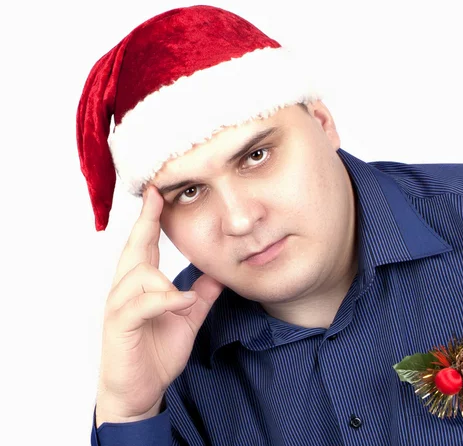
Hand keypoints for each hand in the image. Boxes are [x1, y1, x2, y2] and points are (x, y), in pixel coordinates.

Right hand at [95, 186, 223, 425]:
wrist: (139, 392)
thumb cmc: (157, 352)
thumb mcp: (188, 319)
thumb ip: (202, 295)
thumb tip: (220, 274)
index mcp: (142, 285)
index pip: (144, 245)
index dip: (150, 219)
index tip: (158, 193)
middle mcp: (126, 290)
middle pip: (134, 248)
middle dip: (145, 221)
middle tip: (155, 196)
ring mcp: (120, 307)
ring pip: (139, 274)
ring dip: (166, 282)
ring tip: (186, 300)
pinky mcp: (119, 325)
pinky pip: (142, 304)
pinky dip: (165, 300)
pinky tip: (182, 304)